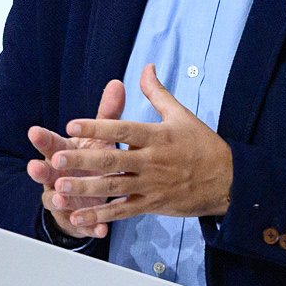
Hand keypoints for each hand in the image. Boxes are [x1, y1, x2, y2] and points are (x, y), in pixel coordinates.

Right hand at [26, 78, 126, 239]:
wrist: (86, 195)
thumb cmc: (91, 161)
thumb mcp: (98, 137)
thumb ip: (107, 113)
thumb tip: (117, 83)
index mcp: (63, 153)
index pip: (49, 143)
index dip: (42, 139)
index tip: (35, 131)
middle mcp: (58, 176)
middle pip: (45, 172)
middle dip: (40, 170)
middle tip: (36, 167)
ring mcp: (64, 198)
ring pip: (57, 199)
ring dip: (59, 198)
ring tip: (61, 197)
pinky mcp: (76, 219)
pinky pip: (82, 224)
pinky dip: (89, 226)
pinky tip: (99, 228)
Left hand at [51, 64, 232, 226]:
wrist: (229, 181)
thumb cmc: (203, 145)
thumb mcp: (181, 115)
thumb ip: (157, 93)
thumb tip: (146, 67)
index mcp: (156, 136)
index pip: (122, 130)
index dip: (96, 127)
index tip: (72, 125)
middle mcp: (151, 161)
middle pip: (112, 160)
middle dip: (82, 160)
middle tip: (57, 160)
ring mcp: (151, 184)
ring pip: (114, 186)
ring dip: (86, 188)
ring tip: (59, 188)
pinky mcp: (152, 204)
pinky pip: (123, 211)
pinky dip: (101, 215)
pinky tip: (79, 217)